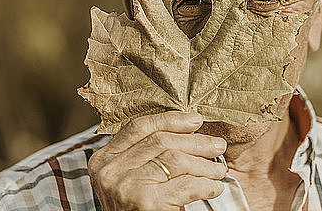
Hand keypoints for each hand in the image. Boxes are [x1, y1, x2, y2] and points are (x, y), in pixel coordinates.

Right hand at [88, 111, 226, 210]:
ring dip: (204, 164)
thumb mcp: (130, 177)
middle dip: (195, 141)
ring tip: (218, 170)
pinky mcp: (145, 204)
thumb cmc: (136, 208)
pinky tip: (214, 188)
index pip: (139, 127)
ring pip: (176, 159)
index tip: (196, 119)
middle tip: (217, 145)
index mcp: (103, 159)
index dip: (171, 120)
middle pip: (161, 141)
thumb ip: (145, 153)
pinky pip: (187, 185)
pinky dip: (206, 185)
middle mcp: (110, 171)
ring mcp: (126, 187)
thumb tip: (188, 125)